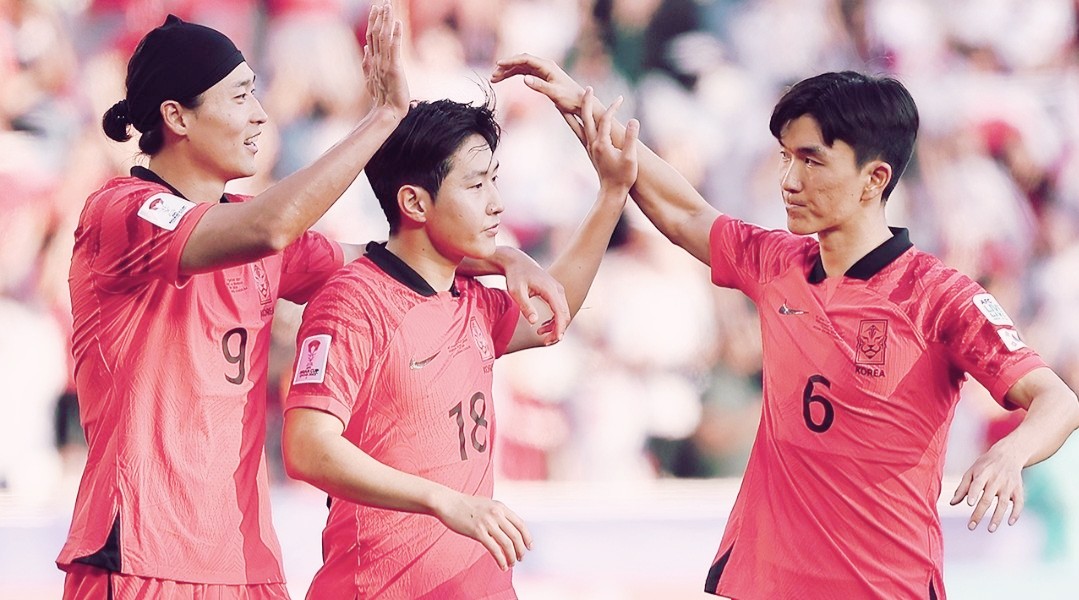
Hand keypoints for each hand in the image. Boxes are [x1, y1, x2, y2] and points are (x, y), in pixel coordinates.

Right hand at [362, 1, 408, 118]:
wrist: (387, 111)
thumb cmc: (381, 97)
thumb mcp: (371, 79)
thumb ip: (367, 63)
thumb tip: (365, 48)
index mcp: (372, 60)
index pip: (371, 37)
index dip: (373, 21)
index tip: (375, 8)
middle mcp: (376, 59)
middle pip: (376, 33)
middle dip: (379, 17)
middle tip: (383, 2)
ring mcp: (384, 63)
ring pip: (383, 38)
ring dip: (386, 21)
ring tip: (388, 7)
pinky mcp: (394, 69)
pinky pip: (394, 49)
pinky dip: (396, 35)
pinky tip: (397, 24)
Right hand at [432, 490, 532, 570]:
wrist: (447, 502)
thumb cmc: (465, 505)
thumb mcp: (487, 504)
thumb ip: (498, 513)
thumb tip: (507, 526)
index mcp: (500, 507)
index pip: (520, 524)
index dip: (527, 537)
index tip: (529, 547)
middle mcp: (497, 514)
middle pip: (516, 536)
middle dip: (521, 550)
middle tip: (521, 558)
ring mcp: (487, 523)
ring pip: (507, 544)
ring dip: (511, 557)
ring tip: (511, 564)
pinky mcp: (477, 532)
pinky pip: (494, 549)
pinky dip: (501, 559)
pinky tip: (502, 566)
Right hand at [491, 53, 585, 115]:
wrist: (580, 103)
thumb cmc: (569, 98)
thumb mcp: (554, 93)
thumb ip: (539, 86)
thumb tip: (524, 79)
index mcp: (547, 66)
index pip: (525, 59)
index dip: (511, 61)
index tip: (498, 64)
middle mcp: (544, 66)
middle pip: (521, 61)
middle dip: (506, 67)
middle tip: (493, 75)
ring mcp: (543, 71)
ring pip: (521, 67)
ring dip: (508, 72)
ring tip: (495, 79)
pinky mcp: (542, 77)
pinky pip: (525, 72)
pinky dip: (514, 75)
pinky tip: (505, 79)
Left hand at [497, 247, 569, 343]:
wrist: (517, 262)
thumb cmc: (515, 276)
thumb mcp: (516, 291)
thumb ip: (525, 306)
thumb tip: (534, 321)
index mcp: (550, 289)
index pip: (560, 312)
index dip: (559, 327)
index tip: (555, 339)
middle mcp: (558, 290)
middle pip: (565, 314)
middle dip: (558, 330)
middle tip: (545, 342)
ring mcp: (558, 290)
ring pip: (564, 313)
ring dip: (556, 326)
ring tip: (540, 334)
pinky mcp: (555, 293)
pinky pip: (560, 310)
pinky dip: (554, 320)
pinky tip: (542, 327)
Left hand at [576, 88, 638, 195]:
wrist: (612, 193)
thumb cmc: (623, 177)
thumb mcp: (630, 158)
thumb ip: (631, 139)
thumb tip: (633, 120)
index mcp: (602, 144)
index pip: (605, 120)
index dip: (612, 108)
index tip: (620, 98)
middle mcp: (592, 144)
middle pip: (585, 118)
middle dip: (586, 102)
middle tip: (587, 88)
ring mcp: (590, 148)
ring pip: (577, 126)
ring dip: (571, 112)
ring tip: (562, 102)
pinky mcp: (590, 152)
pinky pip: (580, 133)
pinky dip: (575, 123)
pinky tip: (574, 120)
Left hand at [949, 446, 1025, 531]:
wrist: (1008, 455)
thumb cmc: (985, 465)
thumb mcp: (971, 472)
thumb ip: (962, 488)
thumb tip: (952, 503)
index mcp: (983, 474)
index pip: (977, 484)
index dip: (974, 494)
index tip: (969, 504)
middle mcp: (996, 480)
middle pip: (987, 499)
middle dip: (979, 513)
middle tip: (971, 526)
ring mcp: (1008, 485)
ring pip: (1003, 504)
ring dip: (997, 517)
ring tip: (990, 529)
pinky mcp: (1018, 490)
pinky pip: (1019, 503)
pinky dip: (1016, 513)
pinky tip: (1010, 522)